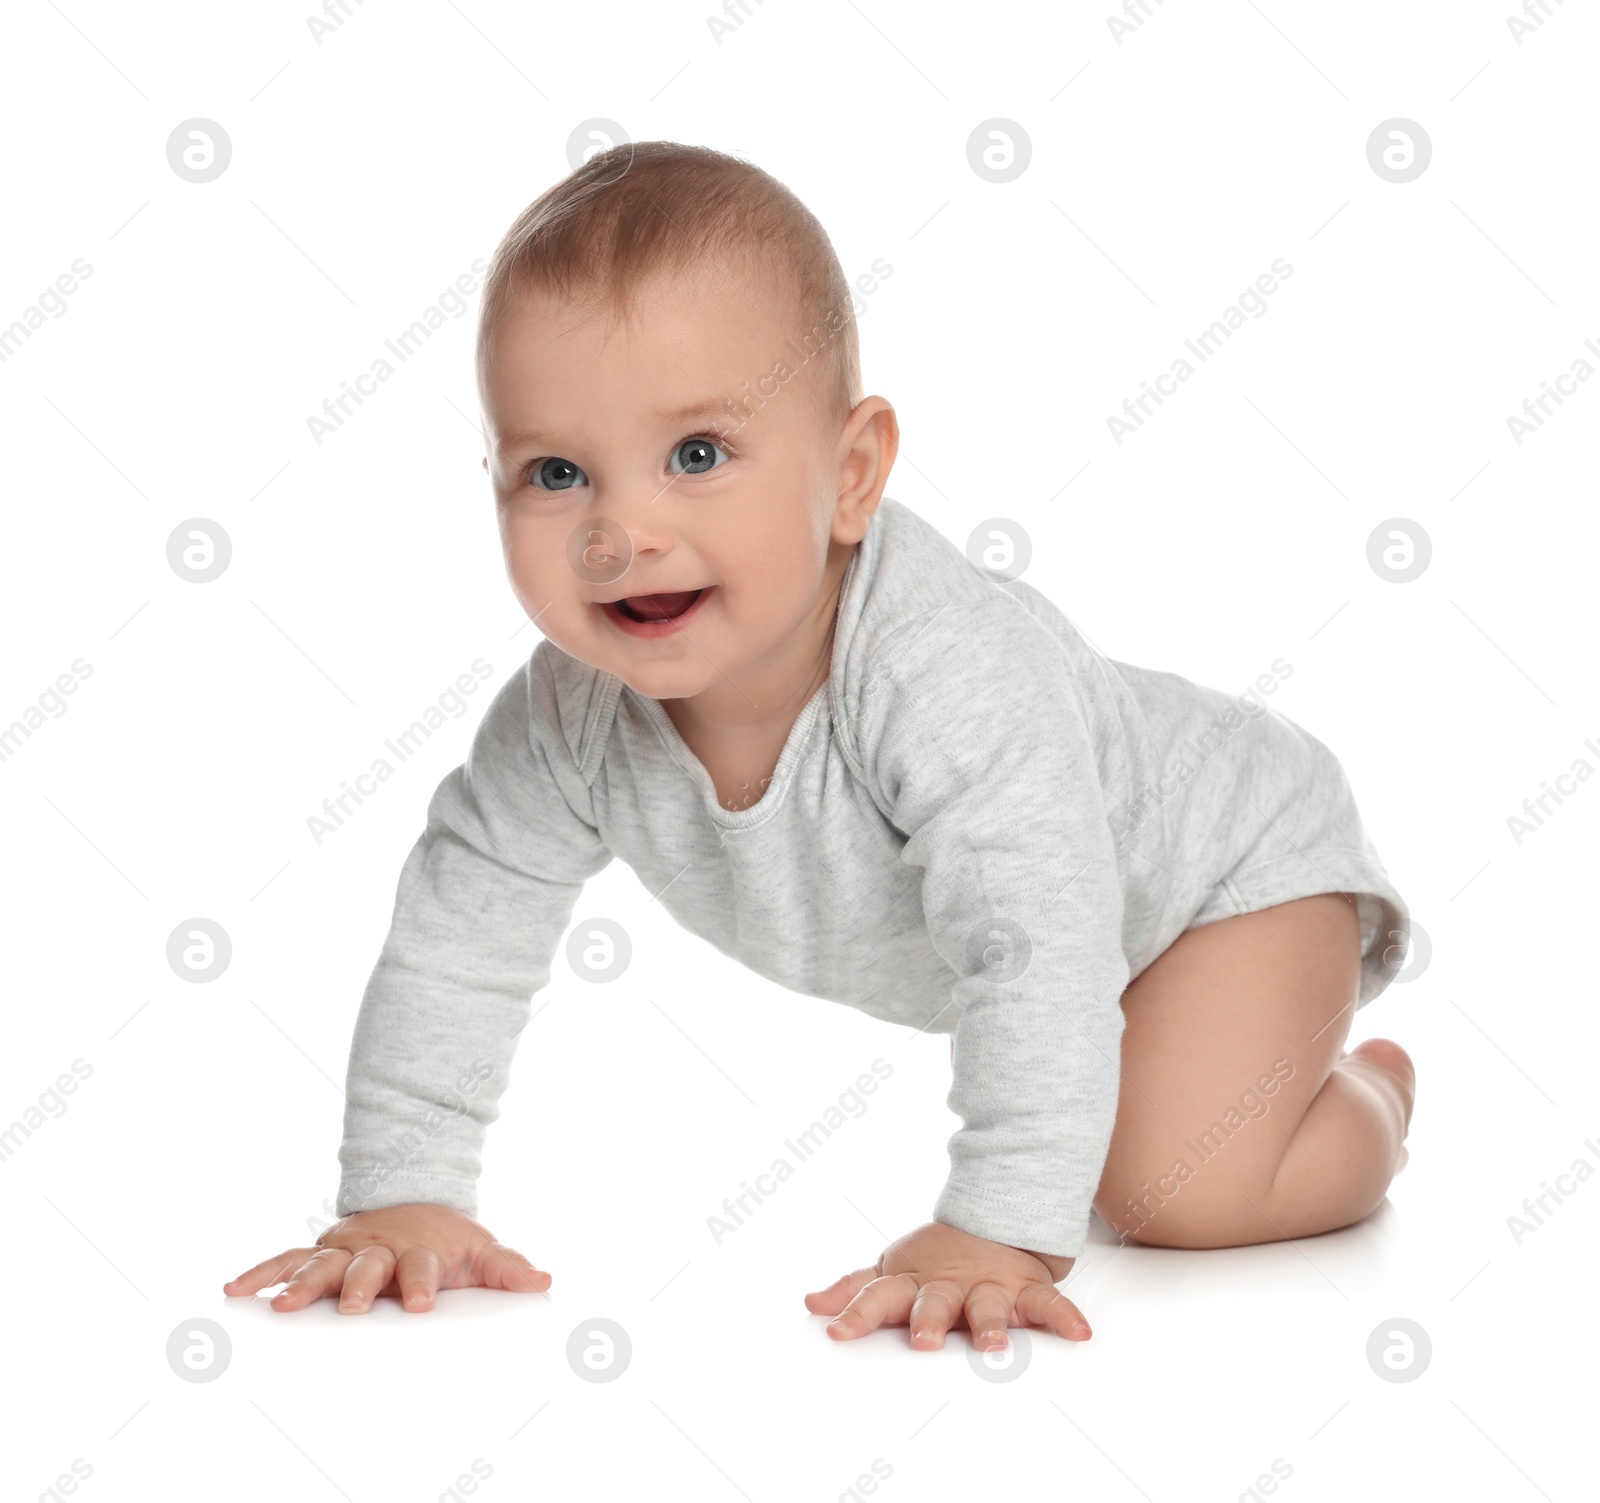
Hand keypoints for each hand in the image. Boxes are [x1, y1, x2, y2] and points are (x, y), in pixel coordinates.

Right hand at [222, 1202, 548, 1314]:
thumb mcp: (481, 1251)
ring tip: (282, 1306)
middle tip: (350, 1307)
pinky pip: (286, 1260)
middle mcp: (378, 1248)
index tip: (421, 1306)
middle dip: (358, 1285)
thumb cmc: (447, 1242)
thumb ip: (507, 1269)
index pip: (422, 1267)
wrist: (415, 1203)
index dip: (422, 1283)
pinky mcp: (321, 1252)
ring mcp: (346, 1249)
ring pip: (321, 1263)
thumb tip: (544, 1283)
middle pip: (367, 1266)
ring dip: (302, 1283)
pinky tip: (235, 1290)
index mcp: (418, 1251)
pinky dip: (262, 1273)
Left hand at [803, 1220, 1087, 1350]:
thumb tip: (811, 1303)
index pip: (878, 1296)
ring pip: (989, 1305)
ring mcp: (989, 1287)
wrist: (995, 1219)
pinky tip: (1080, 1333)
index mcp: (913, 1283)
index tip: (837, 1331)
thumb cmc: (937, 1260)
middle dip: (930, 1321)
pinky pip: (1049, 1304)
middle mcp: (949, 1286)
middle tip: (924, 1340)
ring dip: (992, 1323)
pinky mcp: (1026, 1289)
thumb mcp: (893, 1271)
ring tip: (994, 1343)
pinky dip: (1065, 1316)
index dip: (857, 1313)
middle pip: (935, 1303)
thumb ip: (855, 1289)